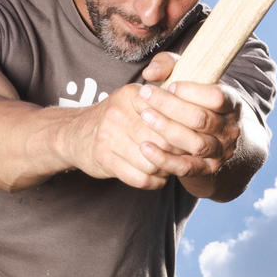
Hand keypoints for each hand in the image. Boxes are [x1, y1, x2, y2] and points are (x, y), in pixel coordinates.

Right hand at [68, 53, 240, 188]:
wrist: (75, 134)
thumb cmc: (117, 118)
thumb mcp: (137, 97)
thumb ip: (166, 94)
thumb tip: (201, 105)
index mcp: (134, 95)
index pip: (172, 112)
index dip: (188, 128)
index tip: (199, 137)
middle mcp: (120, 112)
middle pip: (166, 139)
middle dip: (180, 152)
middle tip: (189, 157)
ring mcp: (109, 135)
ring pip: (154, 160)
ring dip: (167, 169)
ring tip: (171, 167)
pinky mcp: (103, 158)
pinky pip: (139, 177)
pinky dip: (153, 181)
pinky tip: (157, 177)